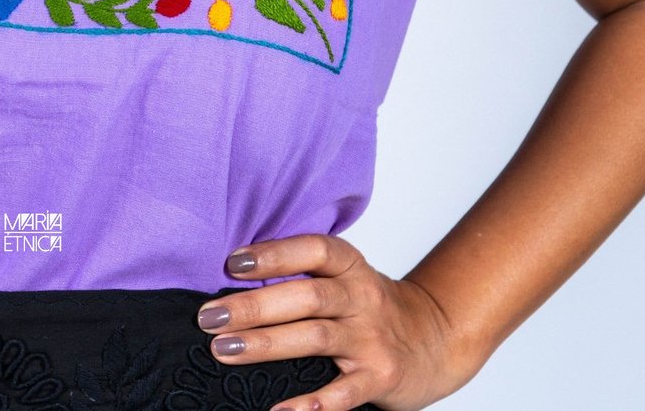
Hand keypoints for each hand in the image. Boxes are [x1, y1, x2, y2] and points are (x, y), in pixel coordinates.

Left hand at [195, 233, 485, 410]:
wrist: (434, 341)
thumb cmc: (368, 308)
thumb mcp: (344, 278)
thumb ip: (300, 276)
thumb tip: (228, 280)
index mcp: (349, 267)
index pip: (313, 250)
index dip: (274, 254)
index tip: (232, 263)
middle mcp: (362, 298)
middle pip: (307, 296)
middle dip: (255, 305)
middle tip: (209, 316)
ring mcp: (371, 338)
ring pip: (316, 337)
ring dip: (267, 344)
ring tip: (224, 349)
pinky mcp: (379, 376)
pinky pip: (344, 392)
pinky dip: (312, 402)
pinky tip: (280, 409)